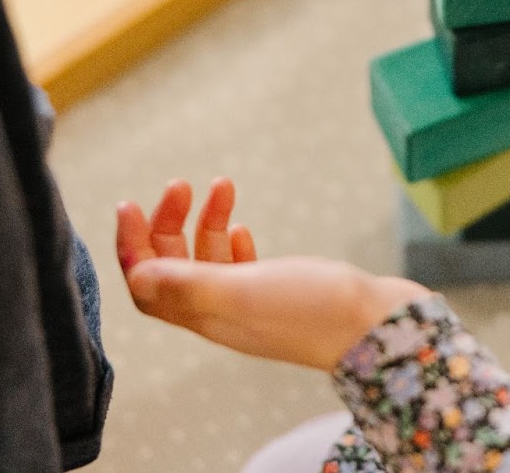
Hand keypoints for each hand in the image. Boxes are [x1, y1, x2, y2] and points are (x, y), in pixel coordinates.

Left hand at [116, 178, 429, 371]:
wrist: (380, 325)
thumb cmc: (316, 309)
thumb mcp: (244, 290)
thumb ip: (189, 284)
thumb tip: (135, 274)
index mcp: (208, 316)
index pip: (148, 287)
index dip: (132, 248)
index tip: (129, 204)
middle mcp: (224, 313)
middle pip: (173, 271)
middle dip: (166, 225)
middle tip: (180, 185)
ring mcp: (253, 304)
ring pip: (208, 262)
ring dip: (204, 222)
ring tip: (221, 185)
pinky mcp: (281, 293)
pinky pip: (240, 268)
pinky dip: (232, 241)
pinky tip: (241, 225)